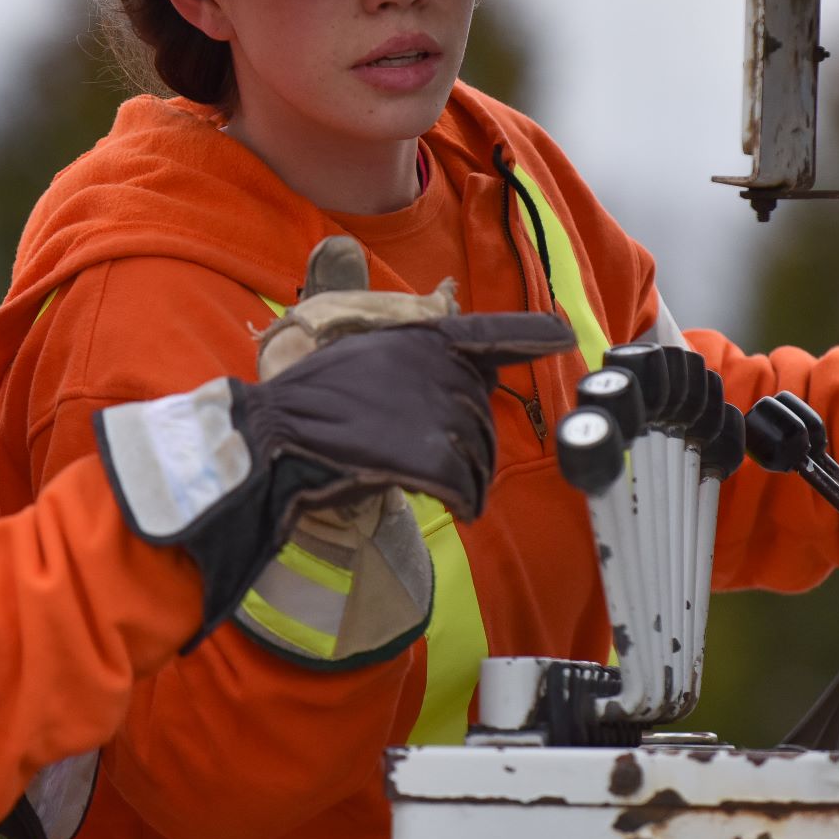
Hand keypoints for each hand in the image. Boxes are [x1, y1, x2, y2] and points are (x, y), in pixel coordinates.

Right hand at [239, 312, 577, 523]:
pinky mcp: (433, 457)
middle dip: (467, 443)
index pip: (489, 333)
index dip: (530, 333)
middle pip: (483, 416)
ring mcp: (437, 412)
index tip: (561, 336)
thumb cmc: (312, 401)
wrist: (276, 436)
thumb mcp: (368, 355)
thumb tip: (473, 369)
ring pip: (481, 456)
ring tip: (433, 485)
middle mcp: (438, 368)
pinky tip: (451, 506)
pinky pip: (469, 488)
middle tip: (424, 456)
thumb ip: (420, 357)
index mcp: (422, 340)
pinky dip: (465, 502)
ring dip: (467, 478)